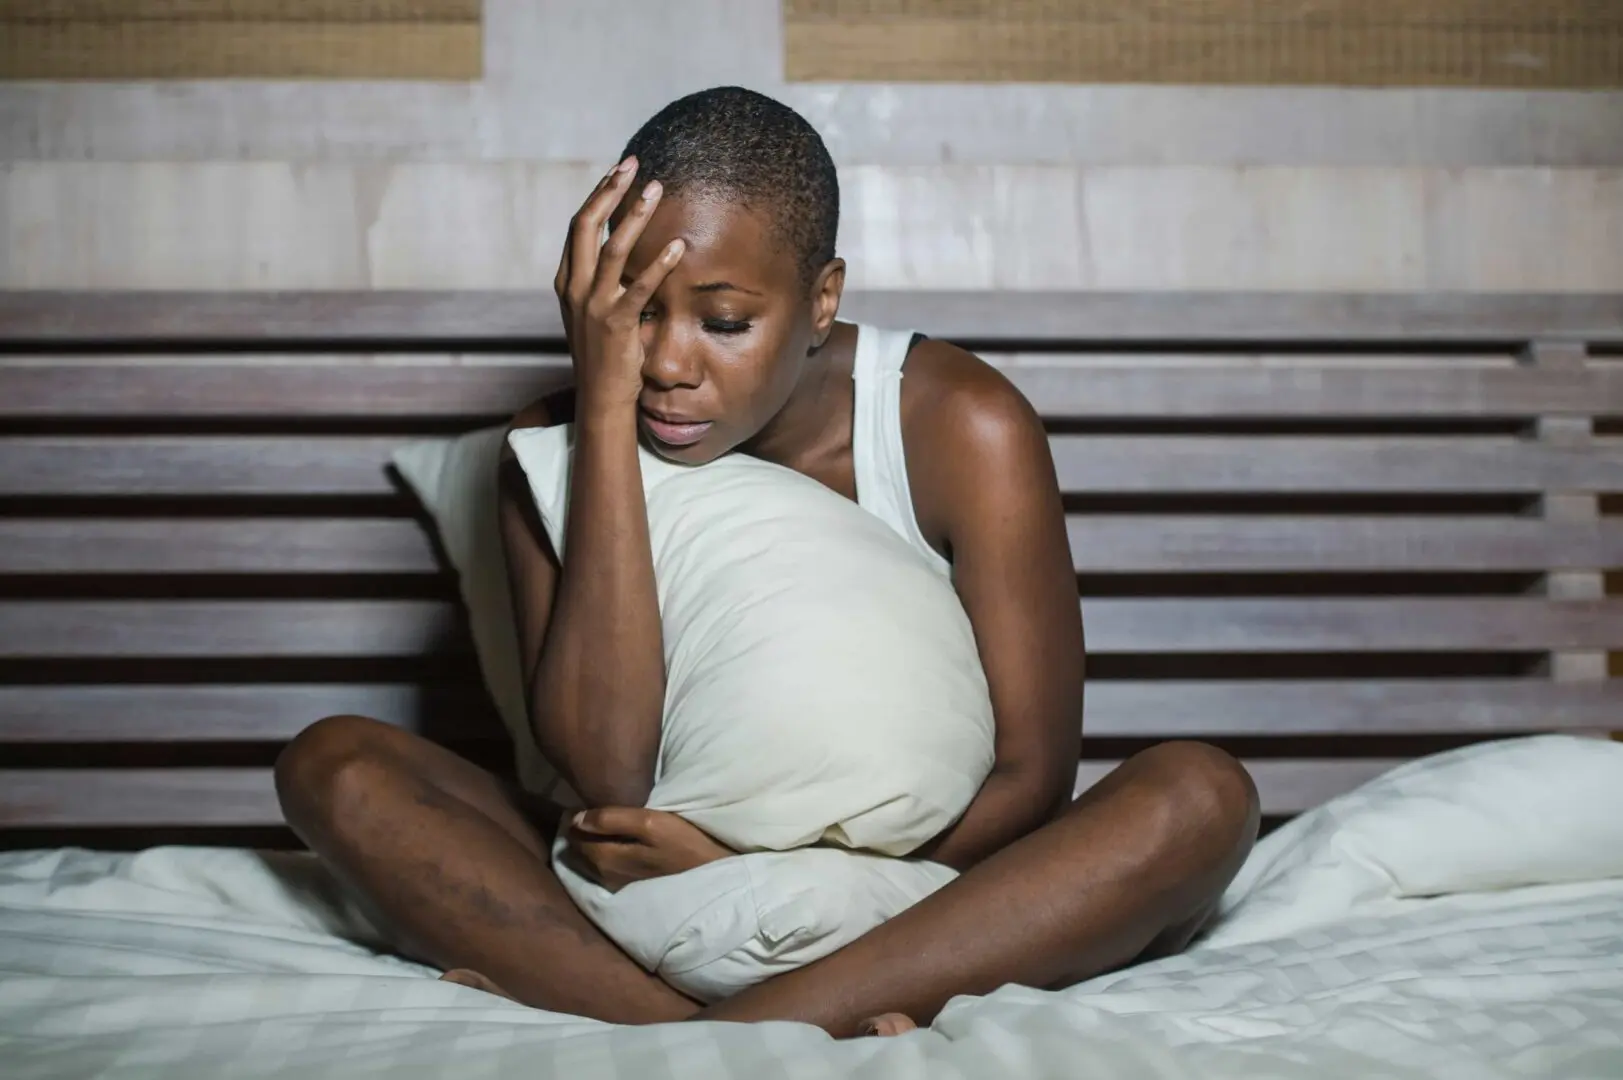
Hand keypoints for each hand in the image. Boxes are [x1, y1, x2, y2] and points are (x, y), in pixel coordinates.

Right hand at [554, 157, 686, 413]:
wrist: (602, 399)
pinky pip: (640, 288)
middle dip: (609, 190)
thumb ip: (602, 281)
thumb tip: (624, 249)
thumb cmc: (605, 355)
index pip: (579, 227)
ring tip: (657, 190)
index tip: (617, 171)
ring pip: (613, 249)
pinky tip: (679, 246)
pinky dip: (660, 264)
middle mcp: (574, 289)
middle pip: (586, 226)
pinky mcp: (616, 325)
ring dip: (636, 215)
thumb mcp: (595, 311)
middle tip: (633, 164)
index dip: (598, 195)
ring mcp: (592, 307)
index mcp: (567, 281)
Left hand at [564, 807, 734, 890]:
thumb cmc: (685, 844)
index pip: (574, 838)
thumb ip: (612, 820)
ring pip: (589, 863)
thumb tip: (575, 818)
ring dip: (588, 844)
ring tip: (595, 825)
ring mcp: (617, 887)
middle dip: (577, 832)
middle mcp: (604, 878)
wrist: (714, 878)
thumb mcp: (651, 823)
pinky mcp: (630, 890)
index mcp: (605, 860)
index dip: (573, 819)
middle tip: (584, 810)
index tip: (578, 801)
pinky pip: (602, 871)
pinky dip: (599, 855)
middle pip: (578, 852)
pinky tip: (611, 844)